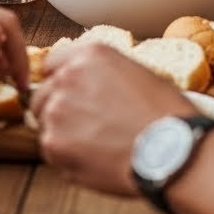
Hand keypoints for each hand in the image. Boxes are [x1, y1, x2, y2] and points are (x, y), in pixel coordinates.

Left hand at [32, 42, 190, 194]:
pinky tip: (95, 158)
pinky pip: (51, 152)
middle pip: (42, 95)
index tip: (70, 96)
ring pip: (45, 124)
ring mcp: (57, 110)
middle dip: (59, 110)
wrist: (171, 149)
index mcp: (90, 55)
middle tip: (86, 127)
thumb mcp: (135, 73)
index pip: (52, 64)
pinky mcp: (54, 143)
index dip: (62, 83)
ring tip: (96, 145)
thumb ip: (100, 75)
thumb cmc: (164, 115)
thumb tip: (85, 89)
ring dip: (63, 135)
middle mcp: (68, 77)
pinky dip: (67, 158)